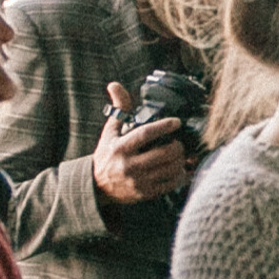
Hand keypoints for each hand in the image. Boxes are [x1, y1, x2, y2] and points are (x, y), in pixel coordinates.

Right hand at [92, 82, 190, 204]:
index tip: (177, 121)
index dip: (164, 126)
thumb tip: (114, 85)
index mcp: (121, 148)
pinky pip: (170, 184)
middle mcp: (129, 165)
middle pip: (163, 154)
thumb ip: (118, 109)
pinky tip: (182, 169)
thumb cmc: (107, 154)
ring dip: (181, 160)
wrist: (97, 187)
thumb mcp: (110, 132)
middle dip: (177, 146)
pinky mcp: (145, 193)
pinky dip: (181, 175)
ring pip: (170, 169)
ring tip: (180, 154)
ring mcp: (138, 181)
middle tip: (179, 142)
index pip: (145, 134)